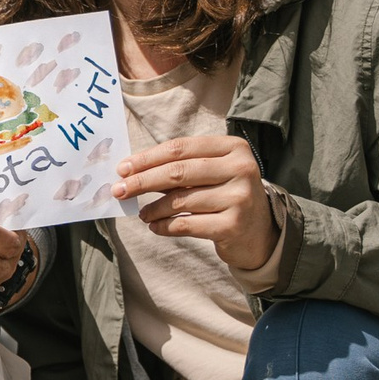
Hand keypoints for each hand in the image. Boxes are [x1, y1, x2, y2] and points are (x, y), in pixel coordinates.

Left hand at [112, 134, 277, 274]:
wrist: (259, 232)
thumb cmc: (225, 195)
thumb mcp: (211, 173)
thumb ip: (180, 167)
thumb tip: (131, 172)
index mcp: (234, 147)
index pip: (181, 148)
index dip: (147, 158)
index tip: (122, 168)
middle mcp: (241, 169)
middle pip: (178, 172)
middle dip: (142, 181)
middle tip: (119, 190)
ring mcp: (239, 197)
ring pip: (180, 201)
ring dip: (153, 209)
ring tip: (142, 214)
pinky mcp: (233, 225)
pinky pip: (186, 225)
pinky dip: (164, 227)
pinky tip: (155, 227)